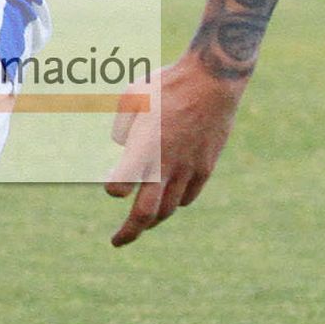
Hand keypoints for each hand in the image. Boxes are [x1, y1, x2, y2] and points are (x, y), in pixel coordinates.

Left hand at [103, 50, 245, 247]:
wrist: (213, 81)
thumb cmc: (166, 85)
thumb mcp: (131, 98)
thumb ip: (121, 129)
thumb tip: (122, 150)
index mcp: (143, 146)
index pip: (120, 184)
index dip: (113, 187)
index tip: (111, 183)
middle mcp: (165, 164)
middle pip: (145, 212)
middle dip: (129, 232)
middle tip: (116, 242)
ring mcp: (188, 168)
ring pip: (168, 209)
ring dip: (152, 221)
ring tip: (141, 225)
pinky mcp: (205, 167)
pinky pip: (188, 196)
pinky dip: (175, 203)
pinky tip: (168, 202)